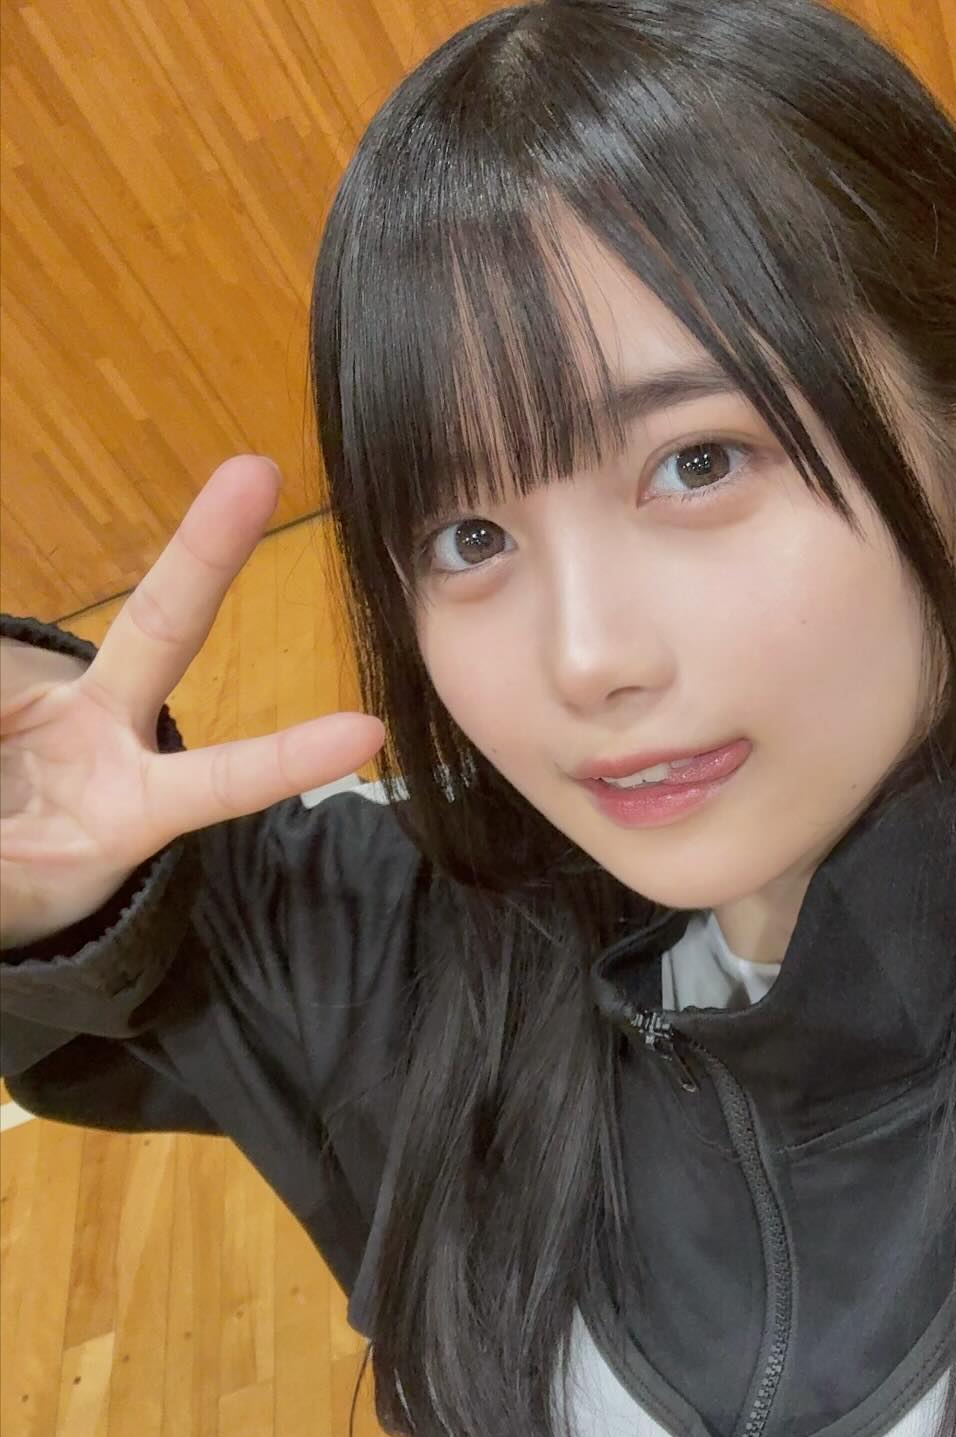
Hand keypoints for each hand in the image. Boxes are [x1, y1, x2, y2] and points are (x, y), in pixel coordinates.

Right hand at [0, 456, 386, 949]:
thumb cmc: (20, 888)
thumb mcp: (16, 895)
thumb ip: (9, 872)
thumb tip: (14, 809)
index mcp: (137, 805)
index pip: (220, 781)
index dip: (283, 760)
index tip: (367, 732)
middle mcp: (110, 733)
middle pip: (164, 628)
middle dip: (208, 551)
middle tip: (258, 470)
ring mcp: (54, 698)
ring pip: (15, 670)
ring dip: (0, 710)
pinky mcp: (5, 679)